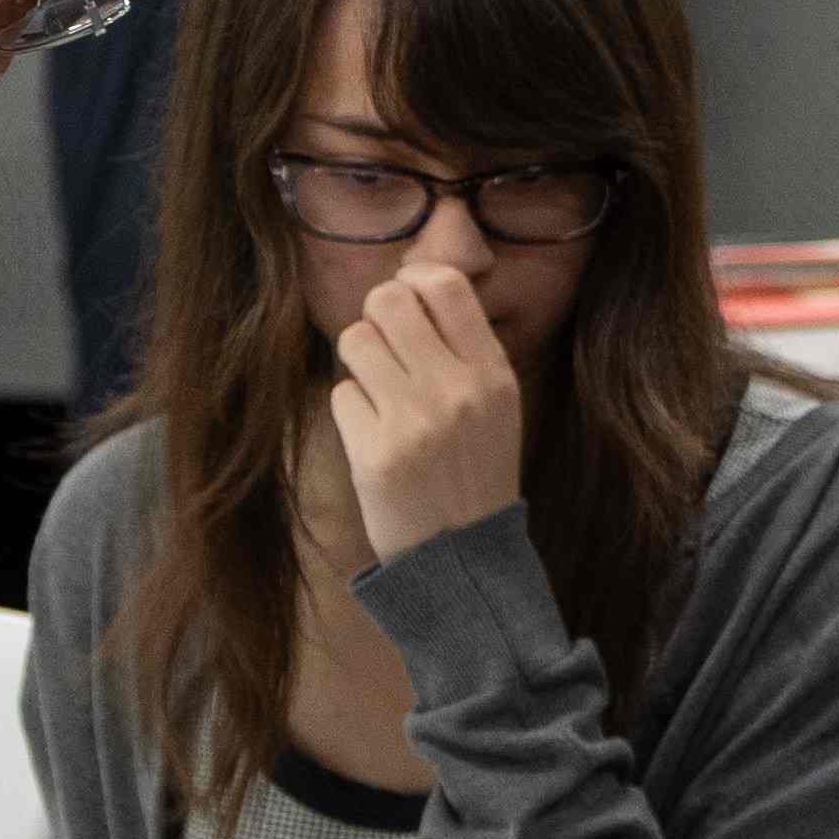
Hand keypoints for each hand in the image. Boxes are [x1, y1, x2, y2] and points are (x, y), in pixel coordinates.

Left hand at [327, 260, 521, 563]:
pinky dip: (352, 412)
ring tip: (379, 392)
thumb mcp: (497, 405)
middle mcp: (456, 390)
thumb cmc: (475, 471)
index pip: (445, 285)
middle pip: (388, 301)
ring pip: (356, 341)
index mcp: (493, 374)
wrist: (464, 557)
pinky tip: (375, 436)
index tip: (408, 303)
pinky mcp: (375, 455)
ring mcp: (414, 422)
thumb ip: (463, 348)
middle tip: (385, 348)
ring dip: (360, 362)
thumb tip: (411, 285)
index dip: (414, 281)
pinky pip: (341, 395)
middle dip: (377, 317)